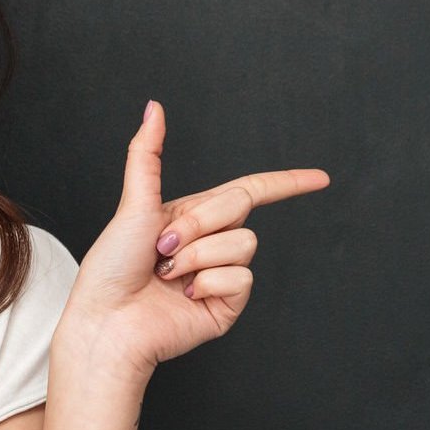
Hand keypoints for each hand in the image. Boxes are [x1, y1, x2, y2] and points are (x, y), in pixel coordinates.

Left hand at [62, 101, 329, 379]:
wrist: (108, 321)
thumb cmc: (110, 268)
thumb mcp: (133, 203)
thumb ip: (147, 155)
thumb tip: (154, 108)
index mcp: (193, 216)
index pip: (250, 192)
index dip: (287, 183)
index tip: (320, 179)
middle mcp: (211, 243)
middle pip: (240, 207)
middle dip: (198, 222)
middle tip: (161, 245)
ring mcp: (221, 275)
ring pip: (243, 243)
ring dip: (199, 255)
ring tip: (168, 274)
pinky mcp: (227, 305)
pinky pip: (242, 277)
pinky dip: (209, 282)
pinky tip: (185, 295)